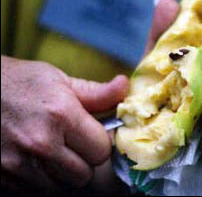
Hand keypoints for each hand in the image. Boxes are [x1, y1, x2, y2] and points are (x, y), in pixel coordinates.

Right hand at [1, 56, 128, 191]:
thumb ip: (96, 92)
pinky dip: (39, 180)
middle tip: (72, 144)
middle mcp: (40, 143)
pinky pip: (35, 191)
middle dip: (83, 160)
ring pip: (61, 187)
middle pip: (84, 174)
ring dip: (62, 173)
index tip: (91, 134)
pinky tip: (34, 159)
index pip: (101, 150)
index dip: (99, 142)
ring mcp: (18, 163)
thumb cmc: (19, 82)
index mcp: (61, 115)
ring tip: (53, 151)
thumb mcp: (59, 80)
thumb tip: (125, 86)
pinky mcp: (2, 176)